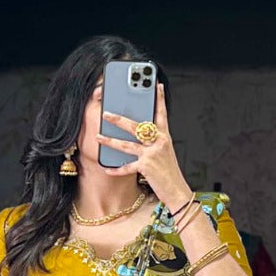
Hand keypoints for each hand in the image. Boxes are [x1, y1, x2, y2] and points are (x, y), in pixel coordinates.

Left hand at [98, 83, 189, 211]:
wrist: (177, 190)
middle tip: (106, 113)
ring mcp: (152, 154)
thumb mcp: (165, 152)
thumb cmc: (169, 172)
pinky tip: (107, 168)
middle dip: (119, 119)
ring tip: (98, 136)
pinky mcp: (146, 167)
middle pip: (136, 126)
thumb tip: (140, 132)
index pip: (161, 113)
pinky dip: (117, 169)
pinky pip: (127, 167)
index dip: (159, 99)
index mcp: (164, 136)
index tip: (157, 85)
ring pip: (127, 144)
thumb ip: (154, 140)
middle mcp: (159, 141)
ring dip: (110, 140)